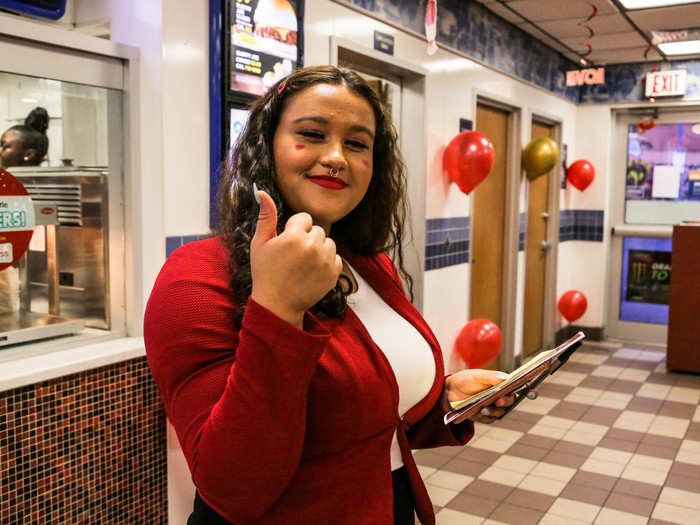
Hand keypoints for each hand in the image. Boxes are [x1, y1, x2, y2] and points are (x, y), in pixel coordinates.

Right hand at [250, 190, 341, 327]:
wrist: (278, 305)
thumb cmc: (265, 273)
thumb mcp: (260, 244)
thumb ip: (265, 217)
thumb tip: (261, 191)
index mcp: (293, 237)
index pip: (304, 218)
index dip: (294, 229)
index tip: (287, 243)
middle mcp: (312, 247)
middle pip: (317, 230)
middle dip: (307, 238)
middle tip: (294, 256)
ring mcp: (325, 261)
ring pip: (328, 242)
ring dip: (319, 249)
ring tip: (304, 264)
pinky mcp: (334, 274)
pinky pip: (336, 257)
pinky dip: (327, 263)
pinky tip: (313, 272)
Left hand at [444, 369, 534, 424]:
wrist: (449, 391)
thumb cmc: (465, 380)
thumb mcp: (478, 376)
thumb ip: (492, 377)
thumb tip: (506, 378)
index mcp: (502, 384)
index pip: (520, 388)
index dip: (529, 391)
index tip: (532, 393)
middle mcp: (501, 396)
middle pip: (511, 401)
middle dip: (506, 401)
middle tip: (499, 400)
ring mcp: (493, 407)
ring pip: (500, 412)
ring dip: (492, 410)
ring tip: (482, 407)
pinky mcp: (485, 417)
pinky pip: (490, 420)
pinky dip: (484, 416)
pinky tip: (476, 412)